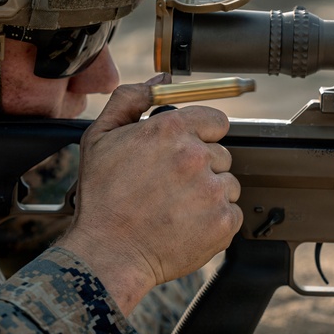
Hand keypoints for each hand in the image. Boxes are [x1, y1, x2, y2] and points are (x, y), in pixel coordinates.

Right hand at [56, 76, 241, 314]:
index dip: (202, 135)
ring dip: (209, 194)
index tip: (187, 151)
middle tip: (171, 186)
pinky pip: (232, 213)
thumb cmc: (102, 197)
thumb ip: (130, 99)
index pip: (215, 120)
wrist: (107, 252)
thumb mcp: (101, 136)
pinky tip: (187, 225)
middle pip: (221, 153)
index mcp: (171, 129)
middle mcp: (196, 156)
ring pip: (228, 184)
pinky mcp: (223, 222)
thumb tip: (161, 81)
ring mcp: (212, 191)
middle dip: (201, 167)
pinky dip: (215, 221)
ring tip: (177, 208)